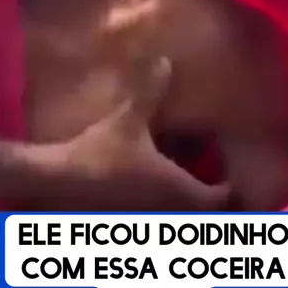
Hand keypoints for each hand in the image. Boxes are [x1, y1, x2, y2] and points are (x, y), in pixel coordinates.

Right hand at [36, 57, 228, 210]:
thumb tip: (165, 60)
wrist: (56, 184)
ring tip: (184, 188)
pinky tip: (150, 196)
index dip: (230, 189)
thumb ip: (149, 92)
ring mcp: (147, 223)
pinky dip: (161, 213)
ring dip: (186, 210)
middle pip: (204, 217)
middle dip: (211, 202)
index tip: (231, 176)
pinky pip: (155, 222)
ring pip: (179, 221)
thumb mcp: (127, 120)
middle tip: (213, 181)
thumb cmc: (100, 154)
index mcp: (178, 190)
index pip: (221, 199)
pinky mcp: (127, 227)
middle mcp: (168, 213)